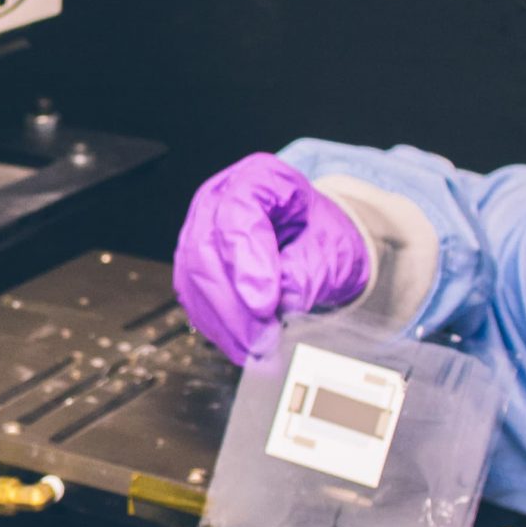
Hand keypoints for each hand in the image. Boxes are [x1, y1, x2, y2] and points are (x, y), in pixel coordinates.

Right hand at [172, 153, 369, 363]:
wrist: (315, 244)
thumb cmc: (323, 236)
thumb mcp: (332, 250)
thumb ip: (308, 273)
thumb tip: (281, 303)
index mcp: (259, 178)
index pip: (238, 213)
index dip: (247, 260)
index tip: (266, 304)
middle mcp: (221, 198)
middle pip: (207, 247)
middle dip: (233, 302)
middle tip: (261, 337)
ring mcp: (201, 228)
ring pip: (194, 275)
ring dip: (223, 319)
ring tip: (254, 347)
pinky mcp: (193, 262)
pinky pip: (192, 295)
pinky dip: (215, 324)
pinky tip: (238, 344)